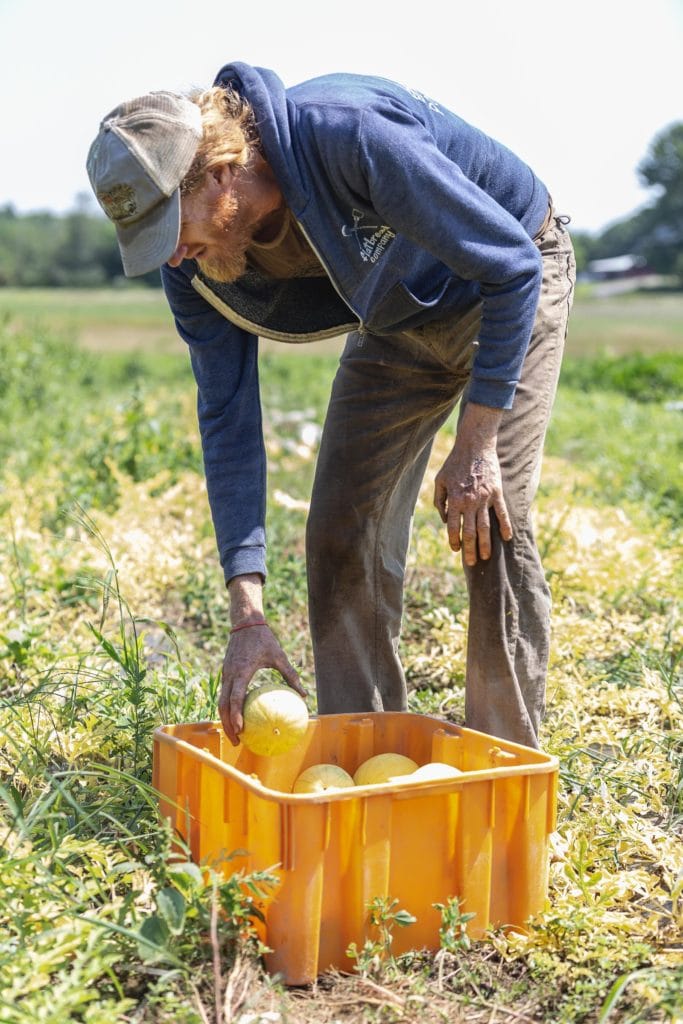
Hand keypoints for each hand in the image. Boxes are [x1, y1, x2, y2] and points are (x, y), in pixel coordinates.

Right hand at [219, 624, 304, 744]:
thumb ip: (290, 675)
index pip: (235, 697)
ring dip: (225, 719)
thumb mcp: (279, 656)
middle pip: (223, 705)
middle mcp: (229, 674)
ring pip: (221, 701)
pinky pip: (224, 694)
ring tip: (236, 734)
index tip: (241, 728)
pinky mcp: (225, 673)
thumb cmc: (264, 639)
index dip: (236, 714)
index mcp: (242, 671)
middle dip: (228, 725)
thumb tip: (304, 694)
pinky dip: (227, 709)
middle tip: (238, 741)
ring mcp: (225, 674)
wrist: (245, 623)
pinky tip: (237, 717)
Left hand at [433, 403, 511, 565]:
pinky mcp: (496, 492)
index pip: (453, 527)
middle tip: (471, 563)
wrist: (474, 446)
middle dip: (469, 550)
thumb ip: (440, 501)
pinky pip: (501, 513)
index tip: (455, 550)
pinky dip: (505, 526)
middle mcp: (469, 502)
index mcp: (454, 500)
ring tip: (485, 556)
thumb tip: (446, 519)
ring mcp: (484, 498)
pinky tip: (507, 538)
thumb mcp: (440, 480)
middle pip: (469, 532)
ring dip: (485, 544)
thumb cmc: (454, 463)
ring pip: (485, 527)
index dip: (453, 541)